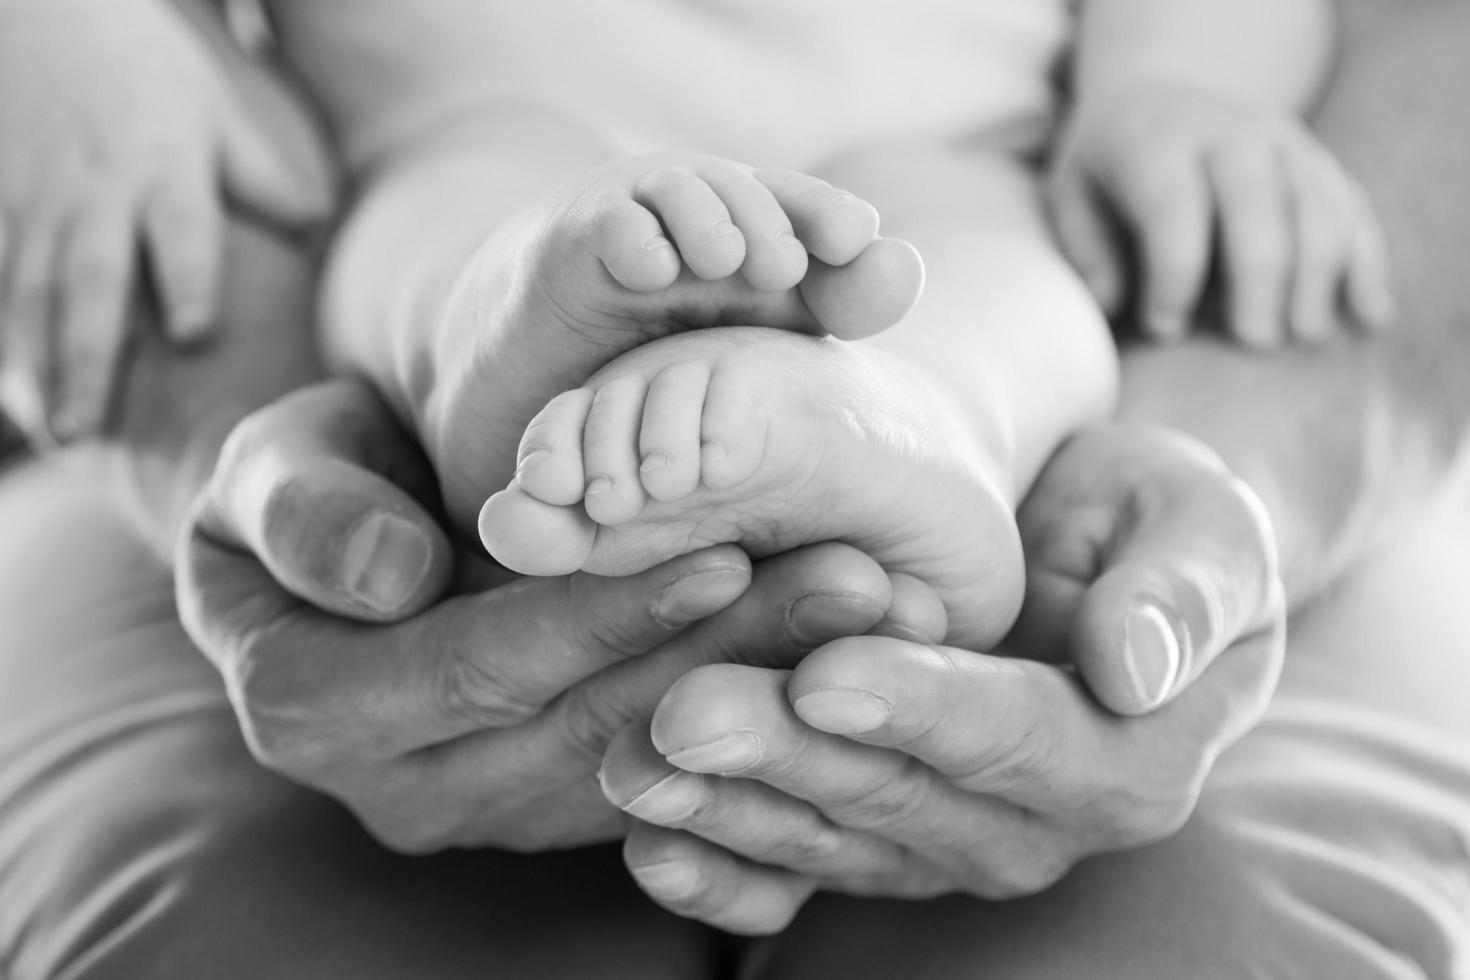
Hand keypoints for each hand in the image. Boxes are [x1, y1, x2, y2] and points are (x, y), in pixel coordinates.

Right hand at [0, 0, 330, 440]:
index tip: (195, 335)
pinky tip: (17, 395)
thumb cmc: (154, 83)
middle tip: (93, 432)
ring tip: (60, 435)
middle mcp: (99, 195)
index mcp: (165, 172)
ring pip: (32, 293)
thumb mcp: (219, 119)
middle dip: (91, 358)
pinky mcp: (1, 209)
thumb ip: (264, 180)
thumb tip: (320, 224)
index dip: (187, 279)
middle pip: (93, 281)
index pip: (180, 229)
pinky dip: (5, 335)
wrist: (47, 20)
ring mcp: (41, 204)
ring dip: (41, 366)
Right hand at [177, 377, 935, 850]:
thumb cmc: (302, 481)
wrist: (337, 536)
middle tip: (856, 582)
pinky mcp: (564, 801)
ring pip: (651, 758)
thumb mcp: (268, 468)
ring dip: (768, 685)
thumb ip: (304, 513)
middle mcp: (410, 788)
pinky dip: (761, 715)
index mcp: (315, 712)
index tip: (722, 550)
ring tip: (879, 609)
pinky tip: (852, 654)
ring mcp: (495, 807)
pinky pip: (674, 774)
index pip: (479, 670)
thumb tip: (391, 575)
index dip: (600, 615)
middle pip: (590, 725)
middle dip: (730, 655)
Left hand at [598, 424, 1284, 933]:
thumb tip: (1132, 667)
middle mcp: (1033, 828)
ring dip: (728, 808)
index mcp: (1126, 764)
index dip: (921, 709)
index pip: (1014, 739)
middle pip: (899, 797)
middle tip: (686, 711)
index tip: (825, 672)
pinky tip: (644, 847)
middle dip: (788, 757)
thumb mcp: (1204, 533)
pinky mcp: (876, 839)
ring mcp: (944, 844)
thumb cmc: (1158, 526)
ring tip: (631, 763)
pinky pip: (795, 873)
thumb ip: (1182, 595)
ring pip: (830, 837)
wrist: (1100, 554)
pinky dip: (721, 871)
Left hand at [1047, 81, 1393, 345]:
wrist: (1160, 92)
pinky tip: (1371, 318)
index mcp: (1160, 142)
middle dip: (1261, 274)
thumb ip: (1089, 248)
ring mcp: (1286, 143)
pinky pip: (1354, 210)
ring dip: (1321, 274)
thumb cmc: (1108, 165)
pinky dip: (1367, 264)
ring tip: (1308, 339)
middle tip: (1256, 343)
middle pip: (1259, 200)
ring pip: (1318, 204)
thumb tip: (1113, 305)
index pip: (1175, 207)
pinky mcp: (1320, 162)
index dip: (1173, 273)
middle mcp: (1231, 133)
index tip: (1164, 330)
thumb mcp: (1074, 193)